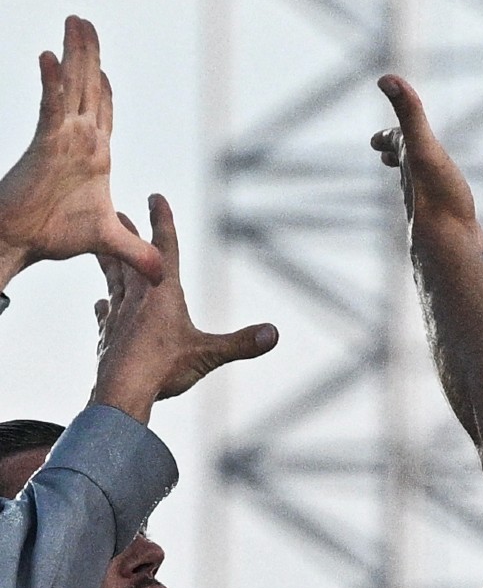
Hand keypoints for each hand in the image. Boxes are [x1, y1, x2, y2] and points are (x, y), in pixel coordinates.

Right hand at [0, 17, 162, 287]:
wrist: (23, 243)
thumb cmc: (56, 237)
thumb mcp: (108, 241)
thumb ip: (136, 251)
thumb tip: (161, 271)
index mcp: (96, 155)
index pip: (103, 112)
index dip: (104, 89)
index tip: (102, 65)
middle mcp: (82, 140)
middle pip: (89, 88)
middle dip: (87, 54)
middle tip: (83, 21)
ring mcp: (64, 138)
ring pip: (74, 88)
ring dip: (74, 53)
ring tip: (75, 21)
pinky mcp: (45, 145)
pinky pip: (51, 107)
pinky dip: (52, 83)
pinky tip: (49, 57)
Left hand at [91, 195, 277, 423]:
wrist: (120, 391)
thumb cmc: (164, 368)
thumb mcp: (209, 354)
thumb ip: (242, 342)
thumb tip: (274, 333)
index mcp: (162, 294)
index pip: (165, 249)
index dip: (162, 221)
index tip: (155, 197)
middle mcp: (137, 298)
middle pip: (131, 258)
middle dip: (127, 234)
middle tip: (117, 212)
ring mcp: (118, 316)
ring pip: (113, 280)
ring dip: (109, 262)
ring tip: (102, 249)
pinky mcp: (108, 335)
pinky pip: (106, 313)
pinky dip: (105, 306)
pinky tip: (102, 303)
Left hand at [372, 76, 482, 249]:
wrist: (449, 244)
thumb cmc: (437, 195)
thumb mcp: (424, 146)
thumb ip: (409, 113)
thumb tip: (386, 77)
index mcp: (409, 163)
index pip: (393, 143)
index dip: (387, 136)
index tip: (378, 137)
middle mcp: (415, 184)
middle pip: (402, 166)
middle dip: (396, 155)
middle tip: (388, 151)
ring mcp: (432, 206)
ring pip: (420, 189)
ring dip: (417, 180)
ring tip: (420, 178)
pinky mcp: (451, 224)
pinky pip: (443, 210)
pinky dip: (442, 204)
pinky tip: (451, 211)